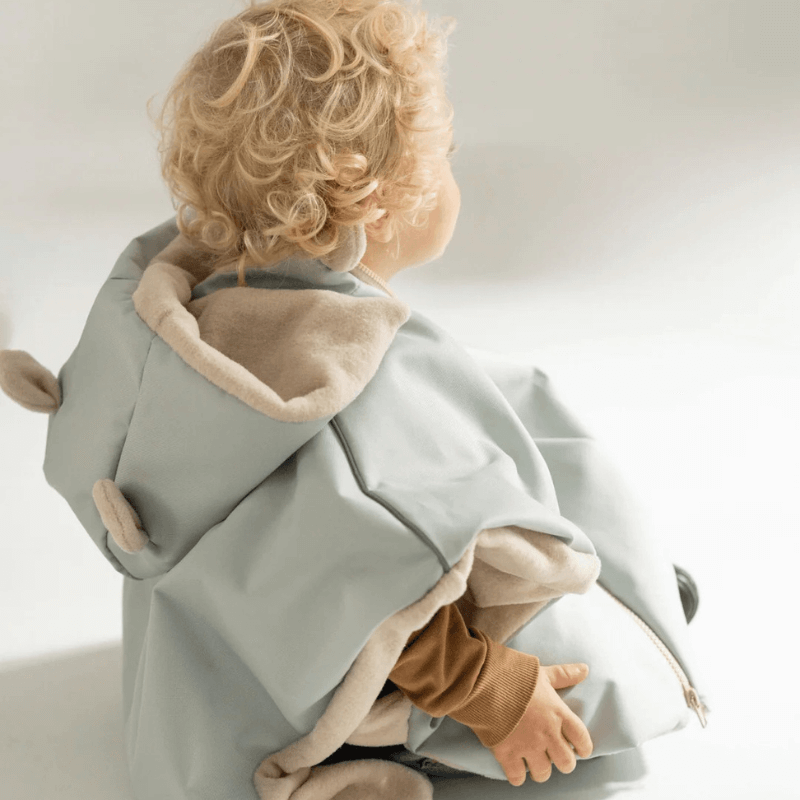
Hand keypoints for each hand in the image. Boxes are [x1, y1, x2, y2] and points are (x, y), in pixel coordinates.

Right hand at [490, 662, 592, 786]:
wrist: (484, 682)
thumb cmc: (514, 675)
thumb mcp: (542, 672)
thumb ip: (564, 674)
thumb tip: (585, 669)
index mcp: (558, 713)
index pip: (582, 739)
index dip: (584, 747)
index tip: (580, 749)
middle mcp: (547, 734)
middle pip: (566, 763)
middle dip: (562, 761)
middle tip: (554, 754)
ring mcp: (527, 746)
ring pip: (543, 773)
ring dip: (540, 769)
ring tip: (534, 761)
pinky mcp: (507, 754)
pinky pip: (518, 778)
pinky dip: (517, 775)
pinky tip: (515, 766)